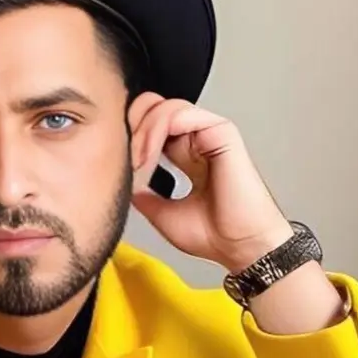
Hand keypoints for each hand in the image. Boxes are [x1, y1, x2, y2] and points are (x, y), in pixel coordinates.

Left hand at [128, 92, 293, 272]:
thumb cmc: (215, 237)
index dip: (129, 138)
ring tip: (136, 160)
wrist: (241, 249)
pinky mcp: (221, 132)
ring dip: (141, 131)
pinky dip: (157, 129)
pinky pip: (180, 113)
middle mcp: (198, 143)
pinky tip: (148, 154)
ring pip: (163, 108)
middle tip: (121, 156)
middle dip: (130, 128)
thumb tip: (120, 183)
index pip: (151, 130)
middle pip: (154, 110)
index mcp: (188, 158)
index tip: (116, 164)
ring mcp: (209, 135)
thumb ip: (142, 193)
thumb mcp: (161, 214)